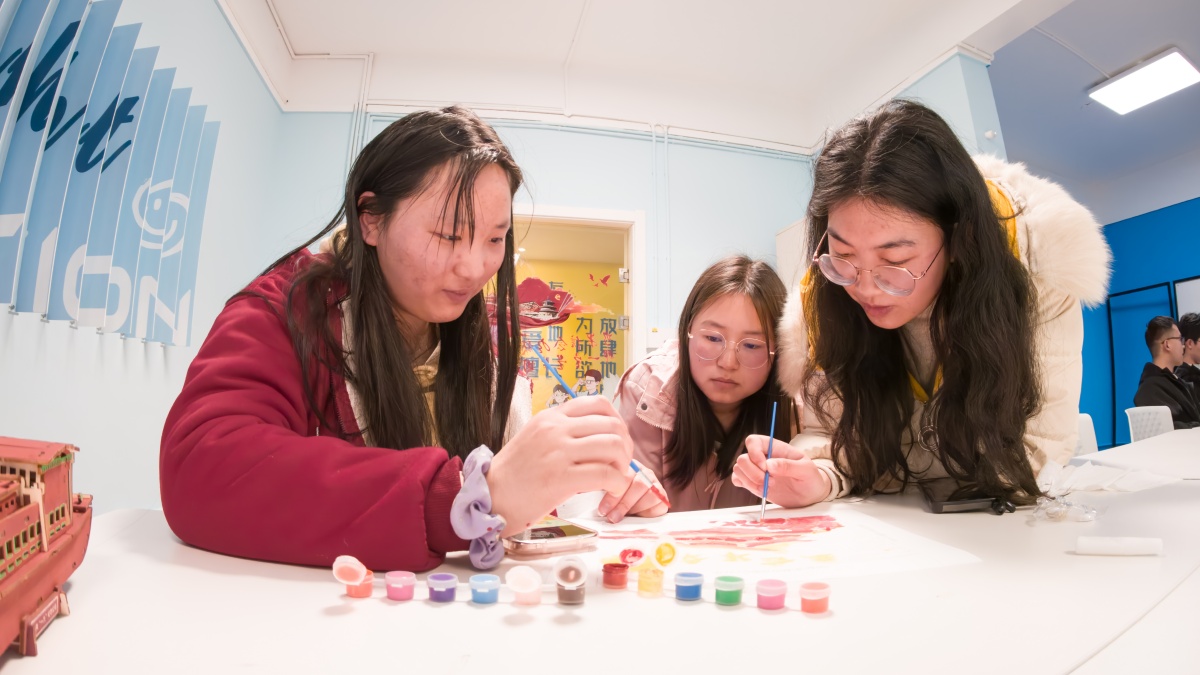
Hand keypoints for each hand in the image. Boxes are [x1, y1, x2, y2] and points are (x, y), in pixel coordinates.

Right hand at [487, 396, 631, 536]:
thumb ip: (563, 432)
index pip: (598, 404)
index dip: (617, 421)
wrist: (489, 497)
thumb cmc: (513, 474)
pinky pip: (605, 474)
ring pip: (613, 446)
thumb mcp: (535, 439)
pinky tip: (610, 490)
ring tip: (615, 477)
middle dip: (625, 445)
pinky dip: (617, 483)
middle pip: (612, 425)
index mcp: (550, 417)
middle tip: (621, 463)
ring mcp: (558, 452)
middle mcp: (555, 429)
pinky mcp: (560, 478)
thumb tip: (598, 437)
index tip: (618, 440)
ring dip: (623, 464)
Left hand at [596, 460, 669, 522]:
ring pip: (651, 494)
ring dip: (635, 508)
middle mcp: (643, 472)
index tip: (603, 510)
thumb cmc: (612, 495)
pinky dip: (648, 512)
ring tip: (624, 517)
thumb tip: (592, 496)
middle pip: (639, 485)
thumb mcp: (604, 489)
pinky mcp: (662, 496)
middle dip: (624, 504)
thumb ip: (601, 488)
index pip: (624, 476)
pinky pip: (659, 503)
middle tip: (612, 518)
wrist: (630, 505)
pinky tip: (636, 516)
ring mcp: (654, 483)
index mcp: (628, 466)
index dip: (614, 495)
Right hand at [730, 435, 830, 507]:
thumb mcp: (806, 470)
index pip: (753, 441)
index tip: (765, 467)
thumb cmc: (810, 478)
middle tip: (770, 482)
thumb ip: (789, 465)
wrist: (810, 495)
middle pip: (742, 458)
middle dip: (753, 473)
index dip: (754, 453)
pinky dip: (744, 485)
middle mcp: (762, 457)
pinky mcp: (753, 483)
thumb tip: (769, 465)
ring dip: (750, 481)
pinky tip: (758, 489)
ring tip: (766, 488)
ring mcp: (756, 471)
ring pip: (738, 469)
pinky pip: (737, 480)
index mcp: (774, 448)